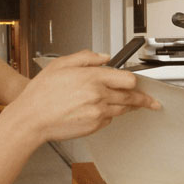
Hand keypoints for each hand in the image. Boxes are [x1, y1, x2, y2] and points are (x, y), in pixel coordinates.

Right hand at [1, 50, 159, 144]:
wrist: (31, 118)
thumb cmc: (41, 93)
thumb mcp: (61, 64)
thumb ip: (86, 57)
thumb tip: (104, 57)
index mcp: (92, 77)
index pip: (127, 79)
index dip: (135, 81)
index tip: (141, 84)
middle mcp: (98, 95)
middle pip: (131, 96)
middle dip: (143, 99)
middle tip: (152, 102)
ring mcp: (97, 113)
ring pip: (122, 109)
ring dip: (128, 106)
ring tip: (133, 105)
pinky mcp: (93, 126)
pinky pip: (108, 119)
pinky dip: (108, 114)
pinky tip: (99, 110)